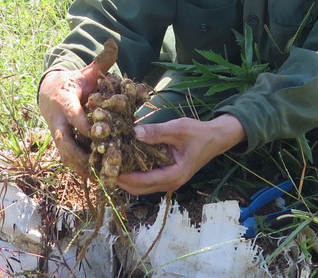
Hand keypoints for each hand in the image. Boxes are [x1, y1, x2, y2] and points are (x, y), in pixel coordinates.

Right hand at [37, 40, 117, 176]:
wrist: (48, 91)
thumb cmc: (73, 82)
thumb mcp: (85, 71)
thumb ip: (101, 61)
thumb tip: (114, 42)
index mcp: (64, 103)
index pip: (75, 118)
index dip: (87, 128)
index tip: (102, 135)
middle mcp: (58, 121)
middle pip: (65, 142)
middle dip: (80, 155)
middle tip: (100, 166)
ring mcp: (57, 134)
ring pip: (64, 155)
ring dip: (80, 167)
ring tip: (98, 178)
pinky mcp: (59, 143)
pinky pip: (66, 158)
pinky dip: (78, 168)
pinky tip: (94, 177)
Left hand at [115, 114, 244, 194]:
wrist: (215, 138)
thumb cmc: (199, 133)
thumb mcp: (179, 129)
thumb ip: (157, 132)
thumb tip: (134, 133)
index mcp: (174, 175)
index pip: (143, 182)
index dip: (123, 177)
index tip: (106, 169)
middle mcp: (169, 183)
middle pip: (138, 188)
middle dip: (120, 180)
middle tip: (101, 167)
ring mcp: (167, 181)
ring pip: (140, 186)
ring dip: (125, 177)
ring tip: (108, 164)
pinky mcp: (165, 175)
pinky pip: (146, 178)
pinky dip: (133, 172)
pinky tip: (122, 159)